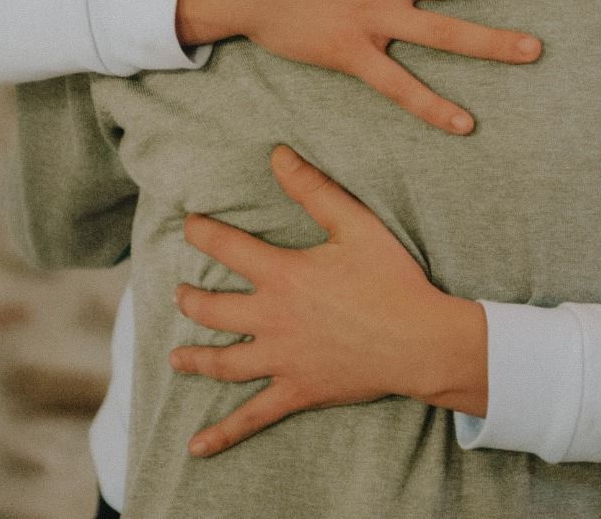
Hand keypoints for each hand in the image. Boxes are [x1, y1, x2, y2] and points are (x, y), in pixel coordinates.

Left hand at [170, 146, 487, 457]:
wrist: (422, 341)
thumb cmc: (391, 279)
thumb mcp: (355, 224)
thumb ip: (313, 188)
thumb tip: (278, 153)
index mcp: (283, 276)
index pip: (227, 249)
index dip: (202, 233)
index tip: (189, 225)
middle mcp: (273, 319)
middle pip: (213, 310)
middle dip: (191, 301)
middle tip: (182, 294)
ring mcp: (283, 360)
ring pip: (224, 362)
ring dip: (196, 359)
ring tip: (178, 358)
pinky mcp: (298, 391)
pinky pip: (253, 417)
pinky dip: (223, 434)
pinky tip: (196, 448)